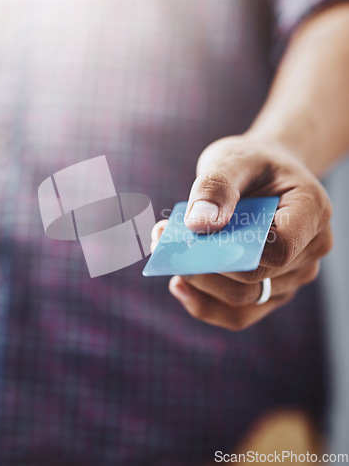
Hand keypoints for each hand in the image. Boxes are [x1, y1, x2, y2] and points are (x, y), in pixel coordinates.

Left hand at [152, 135, 332, 329]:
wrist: (264, 173)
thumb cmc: (252, 164)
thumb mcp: (233, 158)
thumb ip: (216, 187)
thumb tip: (198, 226)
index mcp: (311, 212)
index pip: (279, 250)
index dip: (234, 252)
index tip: (191, 235)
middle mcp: (309, 251)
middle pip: (255, 282)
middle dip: (203, 268)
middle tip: (161, 242)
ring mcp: (292, 276)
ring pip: (244, 304)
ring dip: (199, 286)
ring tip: (165, 258)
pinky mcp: (271, 290)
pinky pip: (239, 314)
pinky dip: (205, 303)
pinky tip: (179, 284)